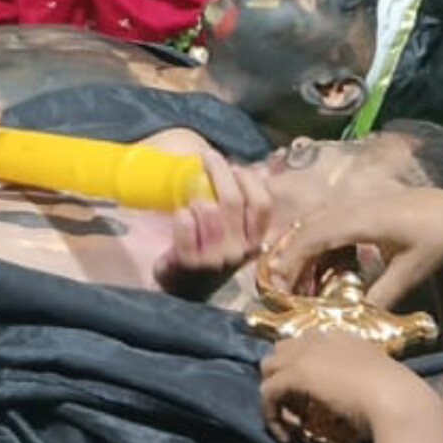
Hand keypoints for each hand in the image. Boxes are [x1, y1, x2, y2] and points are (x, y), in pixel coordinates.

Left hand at [153, 150, 275, 295]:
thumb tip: (263, 170)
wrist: (181, 284)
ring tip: (191, 193)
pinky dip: (181, 214)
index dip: (249, 180)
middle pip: (233, 200)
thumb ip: (247, 201)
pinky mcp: (189, 262)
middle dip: (219, 171)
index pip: (263, 205)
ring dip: (197, 195)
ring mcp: (215, 259)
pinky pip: (186, 225)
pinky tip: (180, 213)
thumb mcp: (234, 228)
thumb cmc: (209, 247)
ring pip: (209, 210)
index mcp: (255, 240)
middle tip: (208, 157)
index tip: (235, 165)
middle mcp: (240, 251)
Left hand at [260, 331, 430, 442]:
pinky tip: (287, 436)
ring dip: (275, 396)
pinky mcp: (296, 373)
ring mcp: (305, 354)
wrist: (400, 402)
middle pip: (281, 353)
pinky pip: (267, 392)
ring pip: (268, 369)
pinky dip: (271, 414)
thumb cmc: (398, 400)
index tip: (312, 401)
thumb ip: (356, 386)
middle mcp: (320, 340)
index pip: (306, 347)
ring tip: (294, 423)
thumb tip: (343, 408)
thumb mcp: (375, 386)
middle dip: (283, 379)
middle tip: (300, 411)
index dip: (303, 372)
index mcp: (342, 340)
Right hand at [261, 186, 442, 319]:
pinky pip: (324, 223)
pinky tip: (315, 268)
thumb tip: (357, 318)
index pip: (315, 235)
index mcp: (363, 219)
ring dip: (298, 250)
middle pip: (306, 228)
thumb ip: (385, 292)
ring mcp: (352, 204)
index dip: (293, 258)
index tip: (280, 284)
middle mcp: (351, 206)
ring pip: (311, 223)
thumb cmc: (437, 239)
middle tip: (276, 288)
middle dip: (286, 257)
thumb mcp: (413, 270)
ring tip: (291, 282)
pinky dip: (313, 244)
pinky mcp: (355, 208)